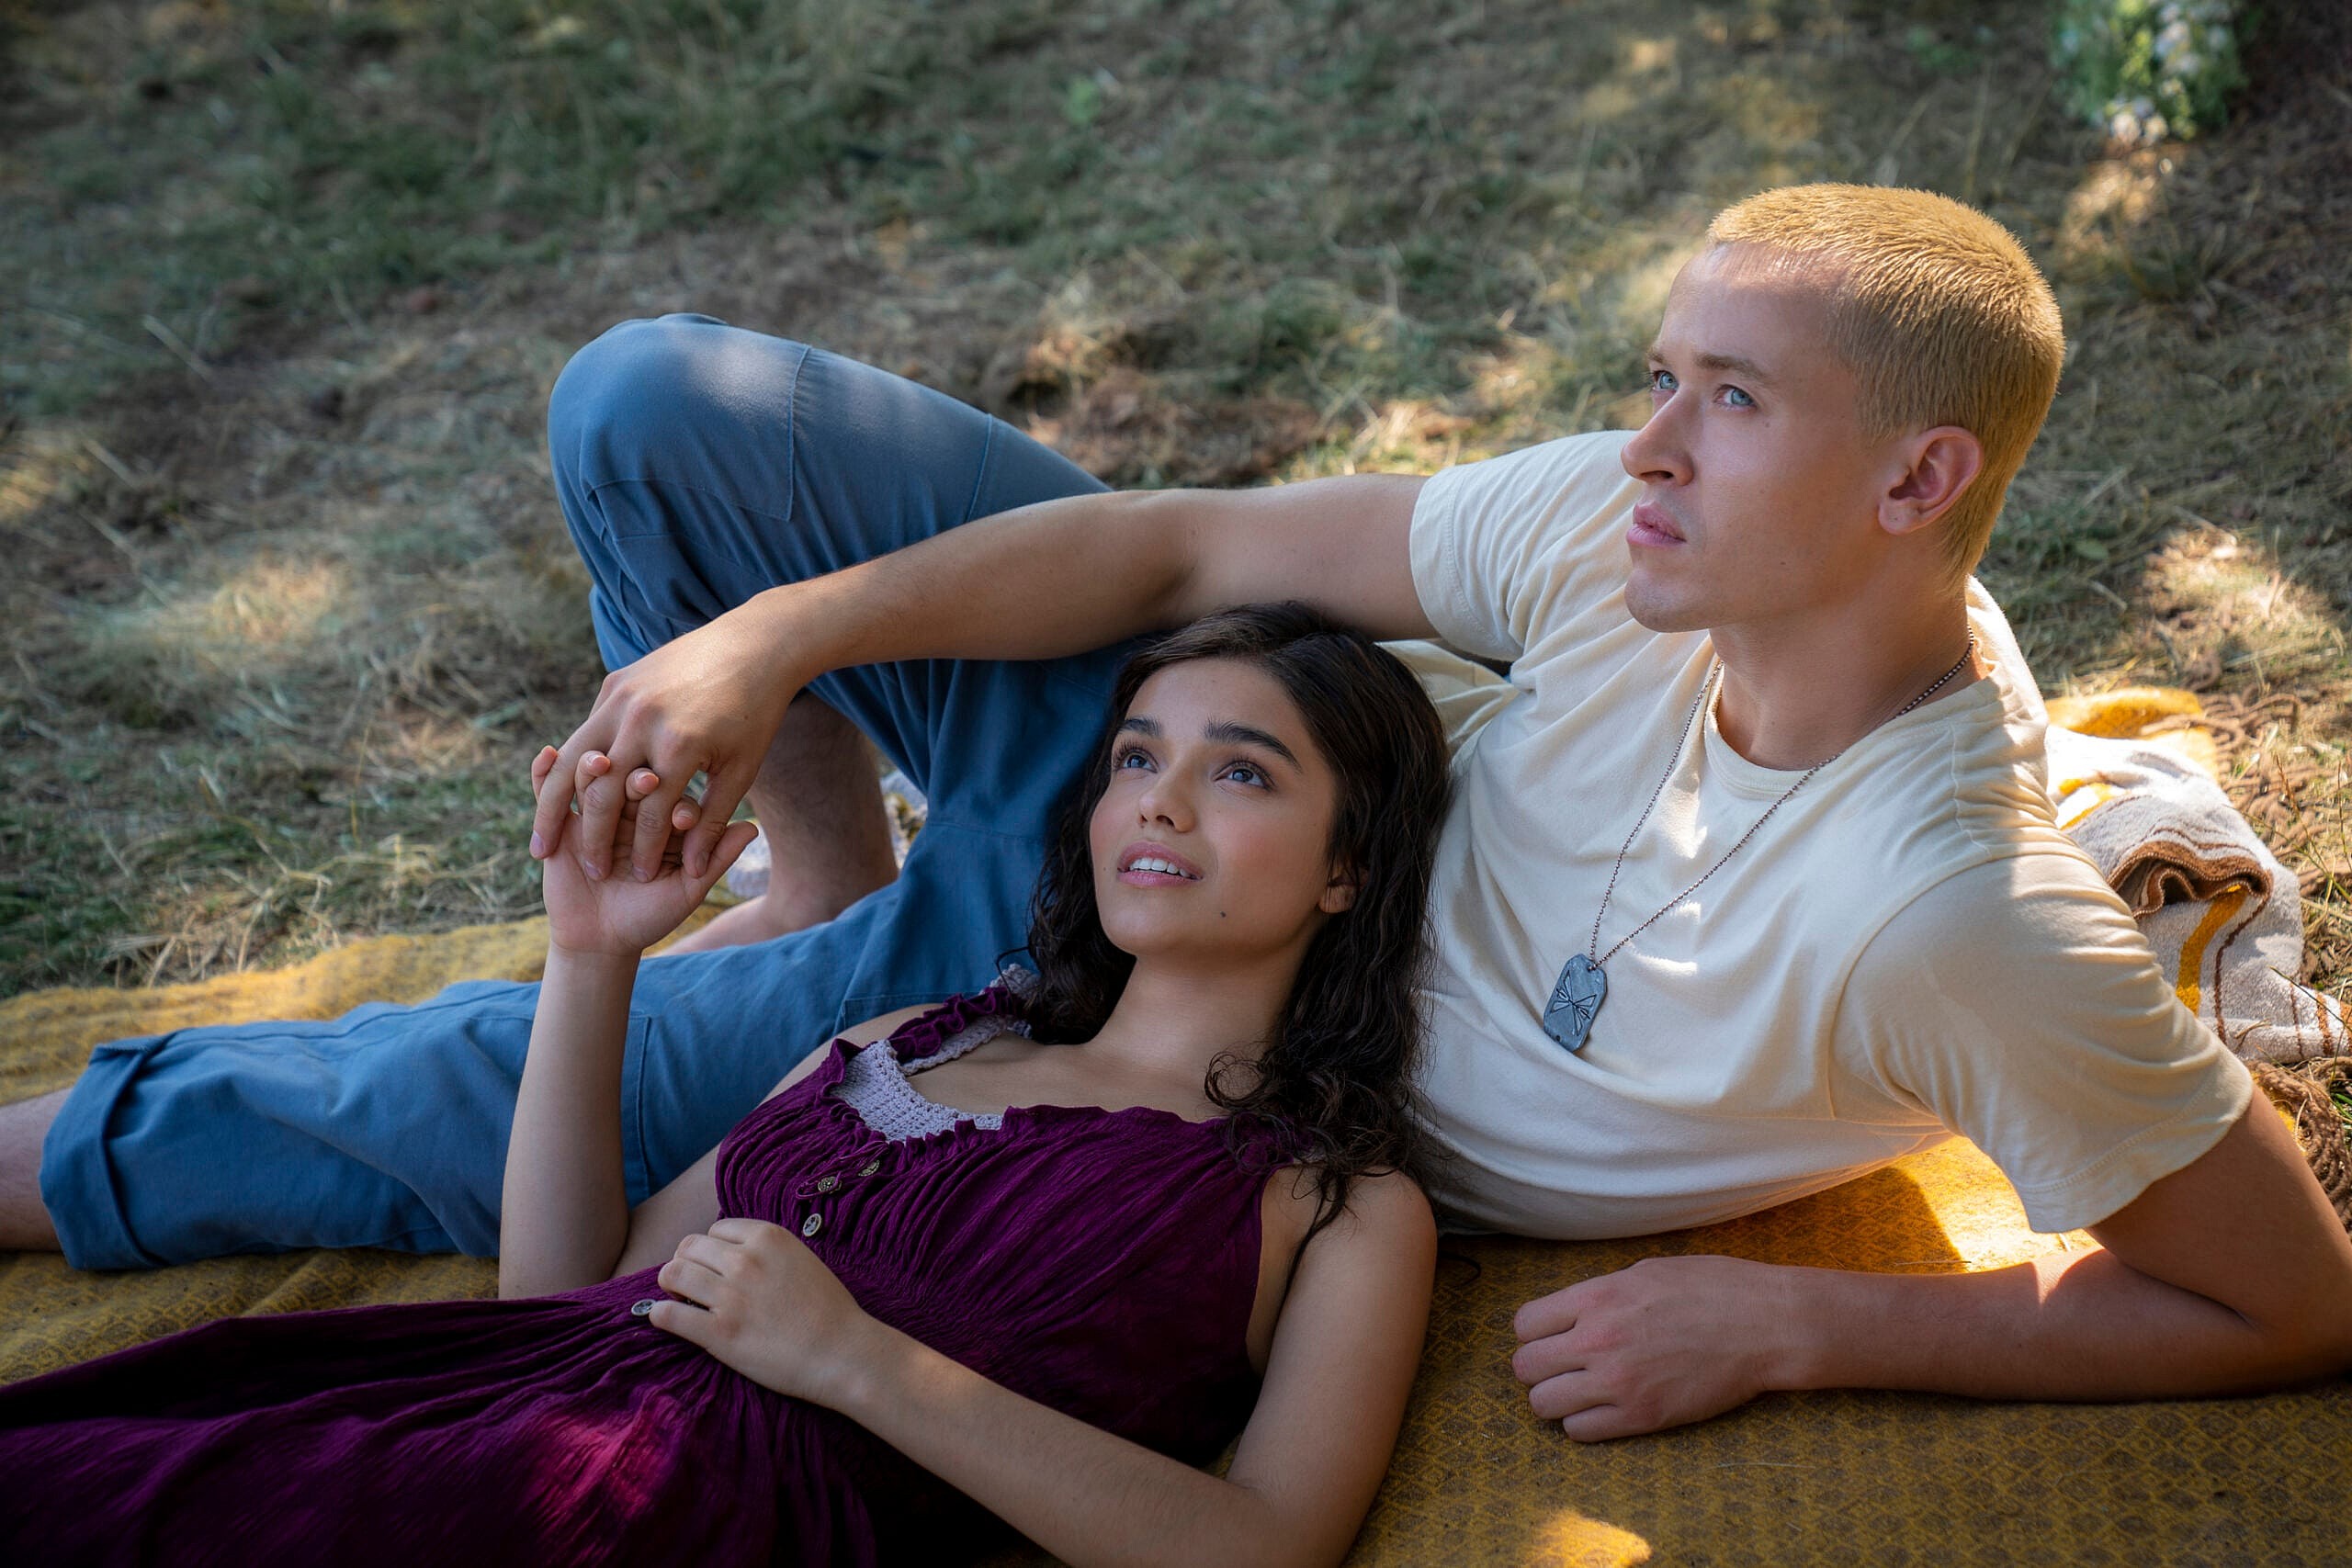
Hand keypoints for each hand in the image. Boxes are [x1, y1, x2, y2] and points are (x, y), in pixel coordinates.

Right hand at [530, 605, 803, 883]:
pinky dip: (563, 767)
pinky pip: (582, 733)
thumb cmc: (756, 716)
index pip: (651, 816)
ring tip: (541, 848)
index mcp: (679, 748)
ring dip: (552, 808)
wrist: (753, 645)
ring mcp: (623, 699)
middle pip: (604, 793)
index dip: (644, 852)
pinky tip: (552, 799)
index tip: (638, 881)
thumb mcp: (742, 772)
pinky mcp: (614, 684)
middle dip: (593, 839)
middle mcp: (644, 722)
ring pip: (575, 762)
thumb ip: (714, 821)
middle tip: (589, 873)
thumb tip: (694, 868)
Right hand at [532, 746, 757, 957]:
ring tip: (600, 762)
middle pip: (631, 775)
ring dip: (592, 766)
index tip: (685, 814)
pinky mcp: (560, 819)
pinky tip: (546, 754)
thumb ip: (716, 859)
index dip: (679, 802)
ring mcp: (595, 807)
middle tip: (648, 780)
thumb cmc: (651, 916)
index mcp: (662, 813)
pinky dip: (544, 772)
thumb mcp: (687, 891)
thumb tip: (752, 828)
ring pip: (591, 777)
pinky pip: (548, 790)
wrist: (601, 940)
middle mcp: (630, 804)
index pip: (674, 795)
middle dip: (638, 779)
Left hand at [648, 1216, 881, 1405]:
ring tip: (678, 1298)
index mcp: (767, 1237)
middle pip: (688, 1247)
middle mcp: (744, 1260)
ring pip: (672, 1274)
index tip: (715, 1267)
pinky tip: (666, 1318)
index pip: (715, 1230)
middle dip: (686, 1263)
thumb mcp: (801, 1260)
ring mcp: (730, 1296)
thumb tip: (733, 1255)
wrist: (842, 1352)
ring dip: (670, 1285)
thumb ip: (768, 1252)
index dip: (711, 1249)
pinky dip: (660, 1315)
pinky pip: (668, 1315)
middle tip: (690, 1283)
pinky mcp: (718, 1333)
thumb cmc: (829, 1310)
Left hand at [1510, 1255, 1798, 1440]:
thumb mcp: (1644, 1272)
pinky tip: (1604, 1410)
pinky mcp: (1641, 1417)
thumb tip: (1571, 1312)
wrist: (1766, 1325)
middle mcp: (1597, 1341)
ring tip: (1581, 1391)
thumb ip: (1600, 1294)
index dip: (1534, 1332)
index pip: (1524, 1324)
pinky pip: (1579, 1432)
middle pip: (1525, 1367)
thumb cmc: (1713, 1289)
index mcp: (1597, 1297)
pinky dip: (1584, 1424)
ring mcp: (1618, 1383)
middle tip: (1563, 1367)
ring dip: (1557, 1398)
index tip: (1551, 1336)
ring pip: (1543, 1404)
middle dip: (1539, 1367)